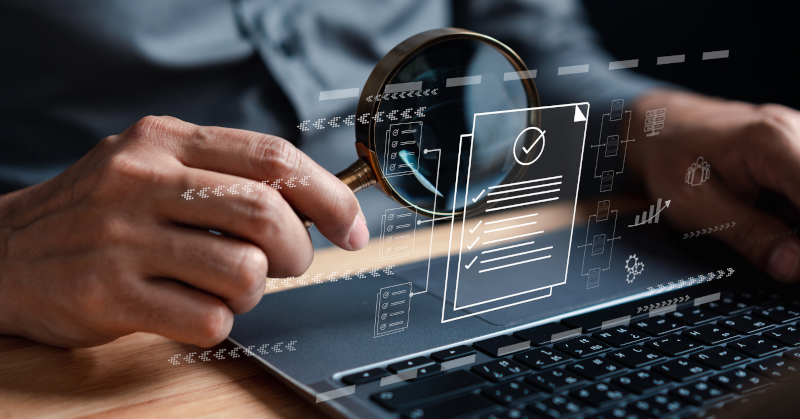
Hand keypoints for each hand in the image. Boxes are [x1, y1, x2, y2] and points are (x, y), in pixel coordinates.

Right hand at [0, 116, 368, 347]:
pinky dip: (216, 321)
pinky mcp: (110, 294)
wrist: (6, 252)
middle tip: (289, 263)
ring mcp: (124, 238)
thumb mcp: (154, 166)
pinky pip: (207, 318)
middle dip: (298, 250)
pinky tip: (189, 307)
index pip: (274, 159)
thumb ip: (225, 175)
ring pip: (244, 271)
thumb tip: (313, 207)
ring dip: (253, 290)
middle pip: (267, 214)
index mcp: (166, 141)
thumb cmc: (99, 212)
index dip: (329, 197)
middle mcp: (144, 180)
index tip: (353, 227)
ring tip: (224, 284)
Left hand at [630, 89, 799, 282]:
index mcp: (771, 142)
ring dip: (796, 224)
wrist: (658, 126)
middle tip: (783, 257)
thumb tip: (794, 268)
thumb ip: (748, 235)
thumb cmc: (668, 159)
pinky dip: (796, 211)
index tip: (796, 263)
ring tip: (764, 232)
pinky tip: (778, 226)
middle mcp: (797, 130)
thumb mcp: (694, 205)